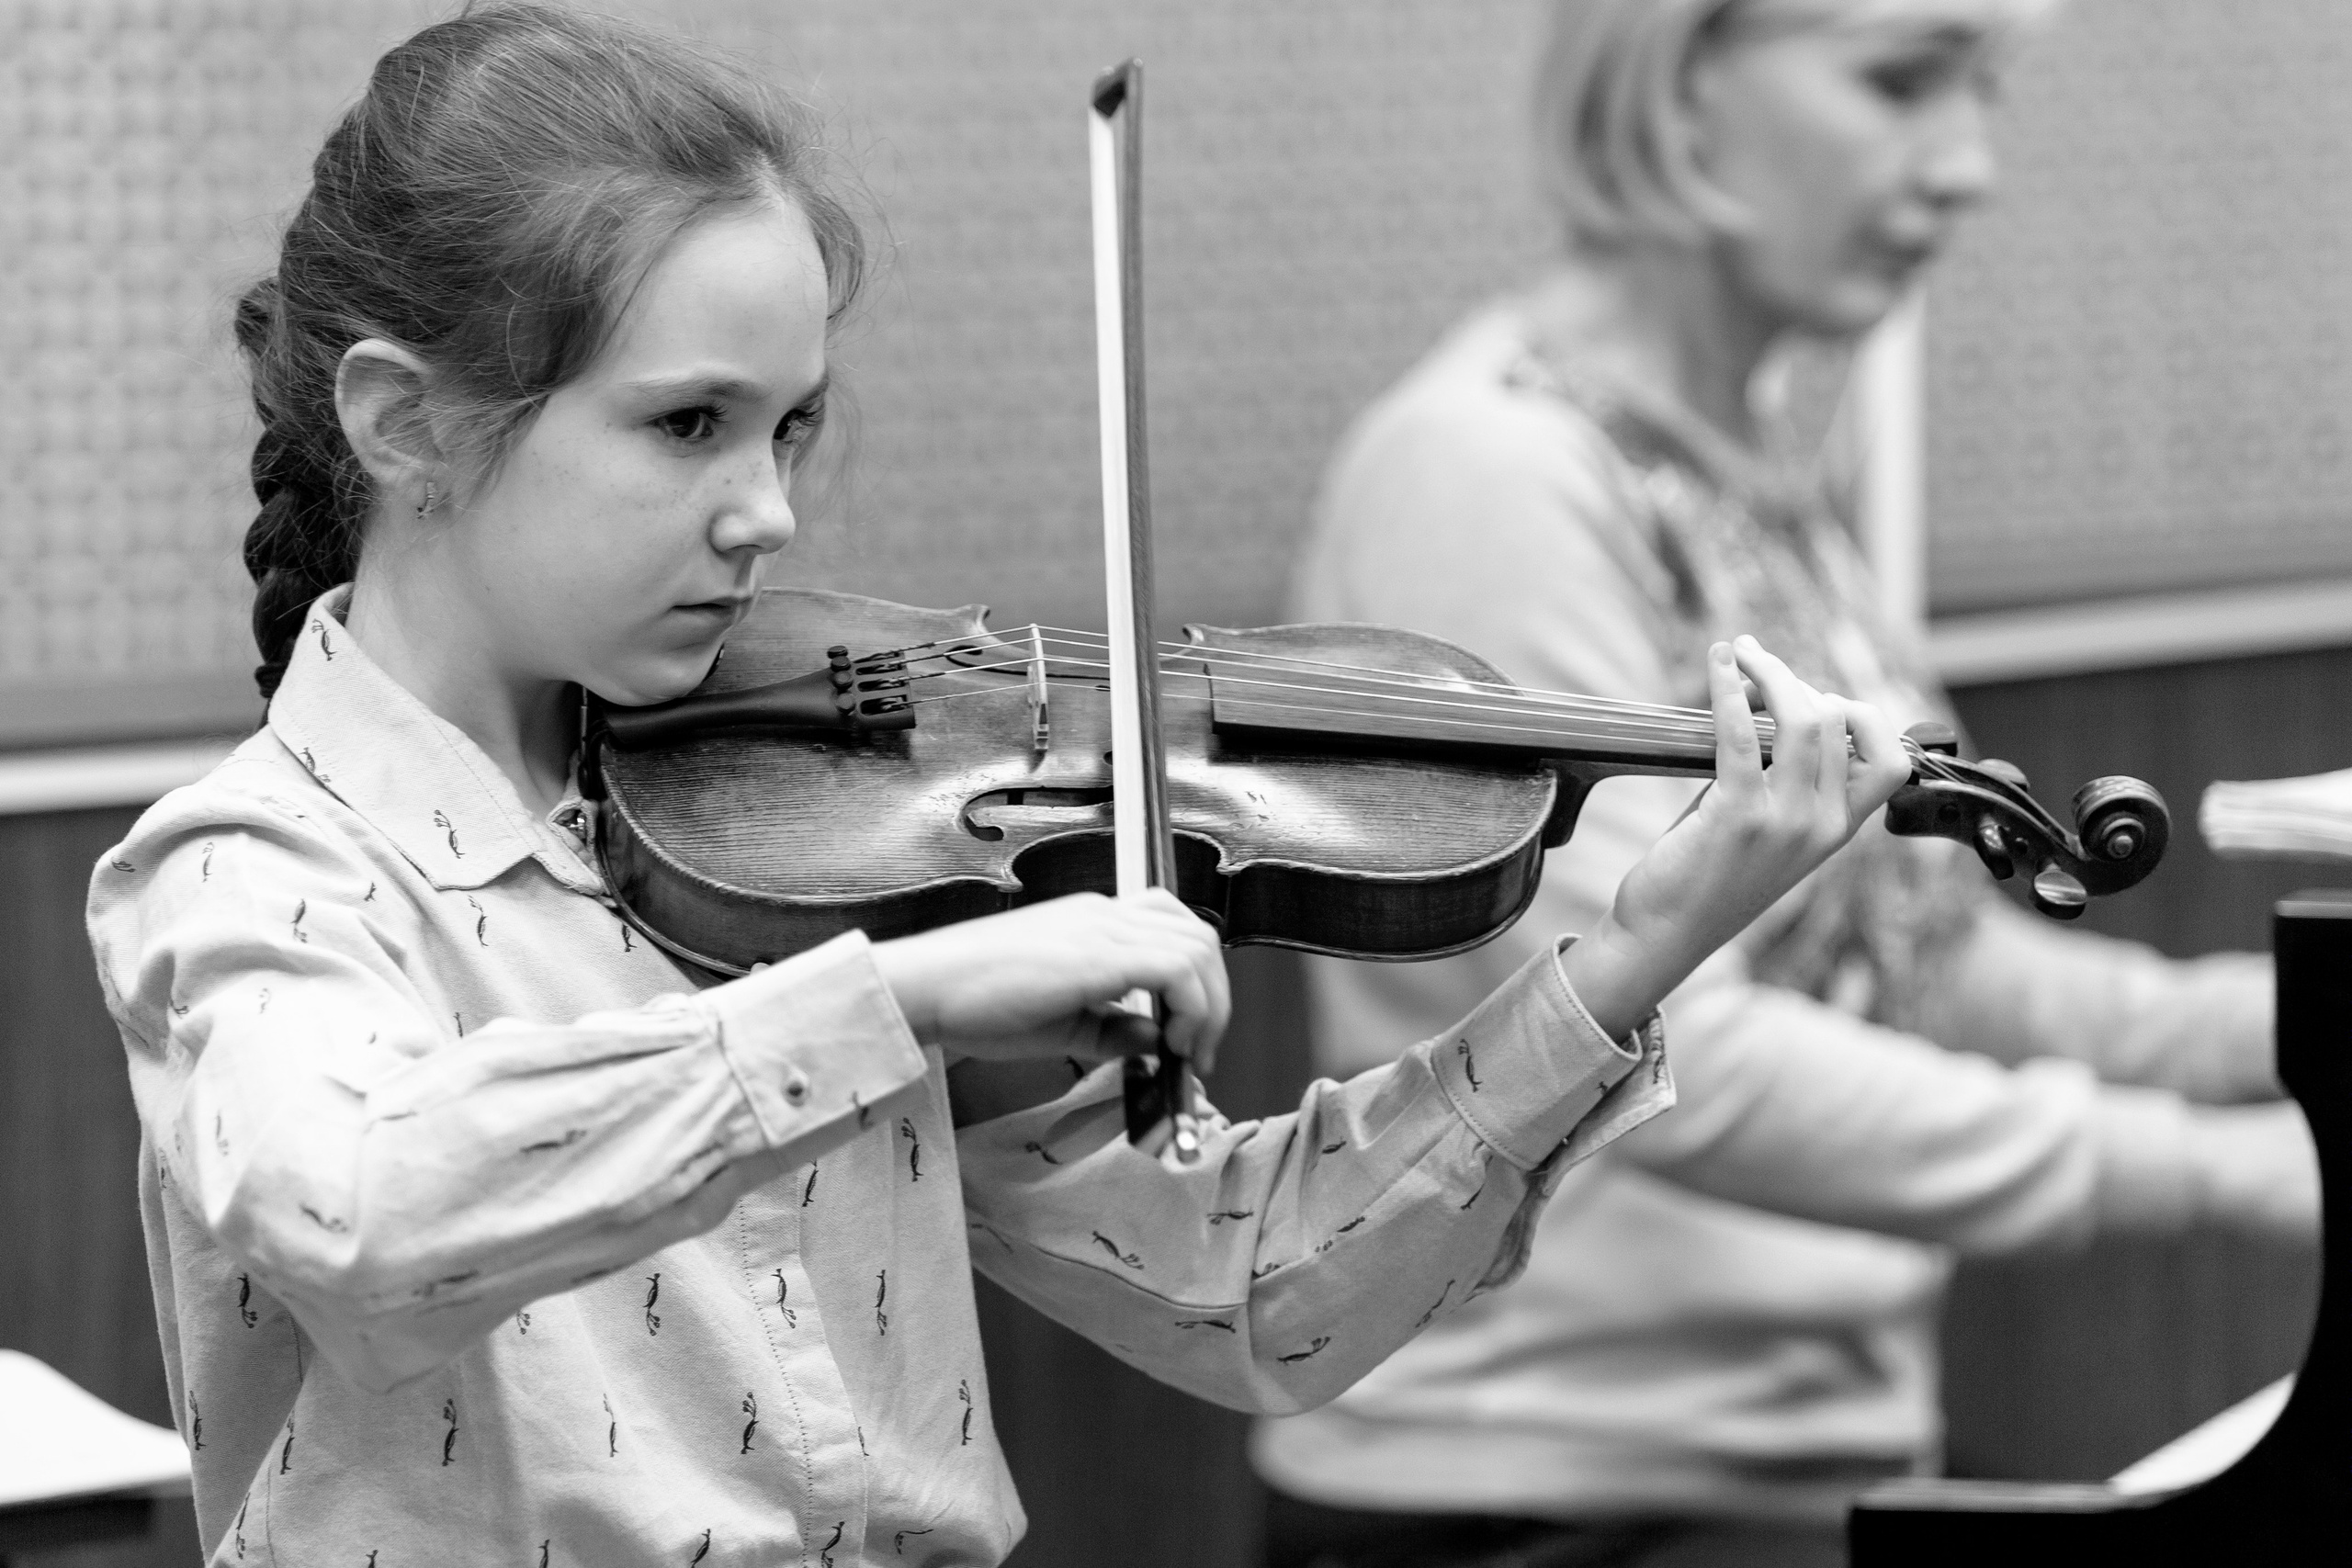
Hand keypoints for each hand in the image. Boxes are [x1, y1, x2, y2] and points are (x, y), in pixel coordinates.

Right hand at [870, 889, 1229, 1068]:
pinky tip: (1171, 1045)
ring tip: (1187, 1051)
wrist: (925, 988)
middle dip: (1216, 997)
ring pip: (1197, 947)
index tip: (1190, 1038)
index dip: (1199, 982)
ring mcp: (1101, 928)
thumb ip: (1115, 1029)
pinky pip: (1174, 969)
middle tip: (1200, 1050)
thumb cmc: (973, 1004)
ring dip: (1208, 1005)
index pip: (1173, 930)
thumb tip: (1159, 1040)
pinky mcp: (1095, 953)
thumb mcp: (1062, 1024)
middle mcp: (1103, 915)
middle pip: (1198, 935)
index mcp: (1093, 923)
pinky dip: (1190, 1008)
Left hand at [1560, 635, 1911, 1039]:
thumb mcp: (1767, 829)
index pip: (1891, 759)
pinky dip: (1730, 687)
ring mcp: (1786, 822)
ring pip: (1802, 717)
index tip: (1811, 696)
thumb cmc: (1705, 876)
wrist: (1665, 937)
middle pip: (1838, 721)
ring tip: (1739, 652)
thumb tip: (1768, 698)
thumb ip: (1782, 777)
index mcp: (1838, 831)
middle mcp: (1823, 826)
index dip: (1860, 714)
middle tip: (1755, 663)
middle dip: (1795, 679)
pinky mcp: (1739, 816)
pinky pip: (1742, 732)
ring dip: (1769, 671)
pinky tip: (1718, 663)